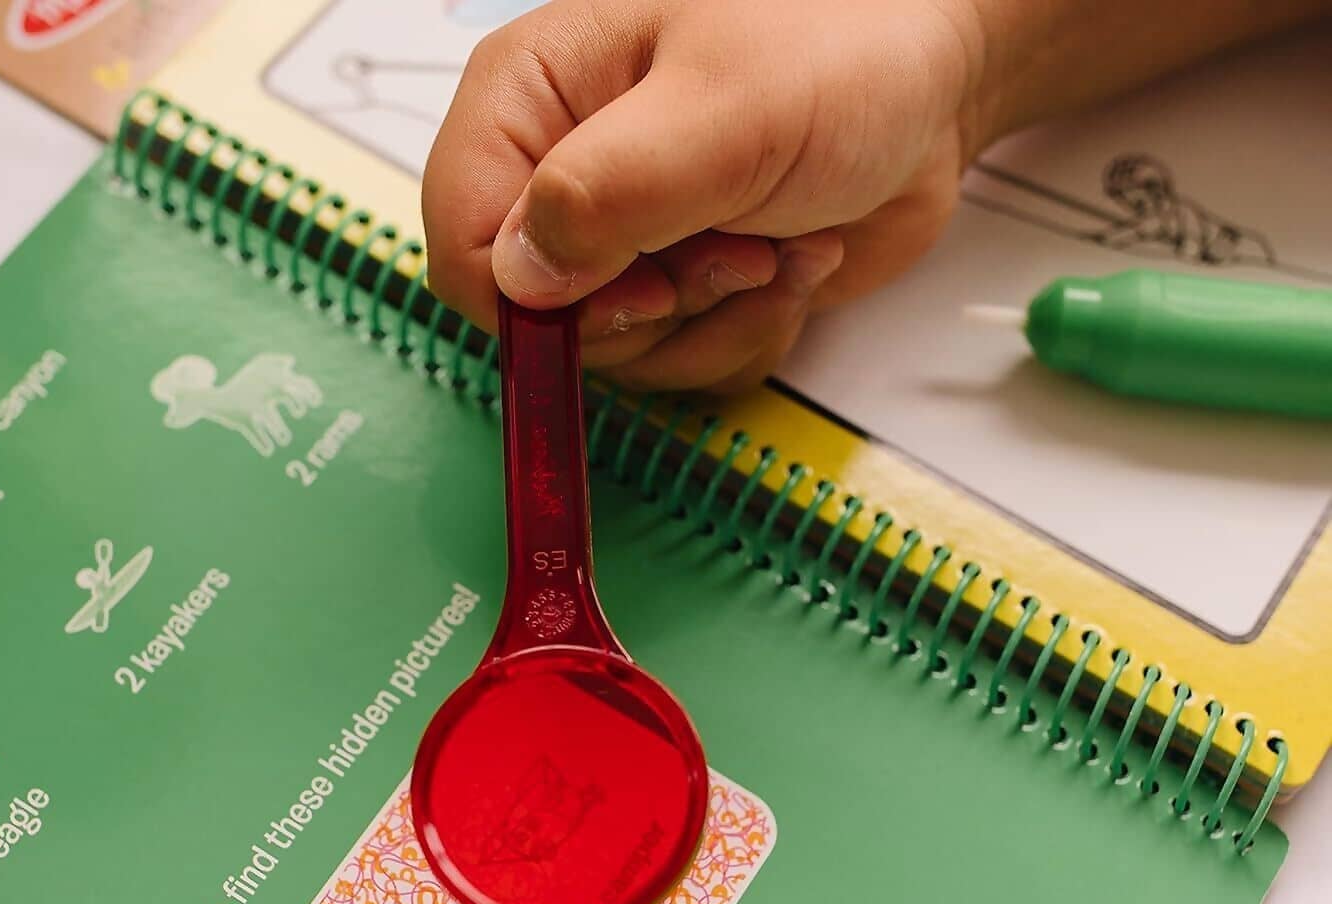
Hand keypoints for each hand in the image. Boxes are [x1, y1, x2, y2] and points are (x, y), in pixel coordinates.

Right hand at [422, 0, 985, 390]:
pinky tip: (791, 261)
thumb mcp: (721, 112)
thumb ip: (606, 194)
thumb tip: (523, 279)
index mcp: (532, 99)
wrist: (936, 79)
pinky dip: (748, 332)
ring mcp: (624, 240)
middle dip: (655, 311)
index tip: (641, 284)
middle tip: (732, 247)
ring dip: (716, 321)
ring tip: (774, 242)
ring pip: (621, 357)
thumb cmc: (843, 42)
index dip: (540, 300)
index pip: (462, 246)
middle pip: (545, 322)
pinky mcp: (681, 287)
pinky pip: (682, 366)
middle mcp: (564, 177)